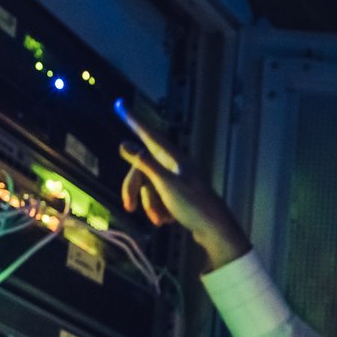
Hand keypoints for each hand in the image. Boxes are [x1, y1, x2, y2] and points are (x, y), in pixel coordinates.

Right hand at [115, 99, 252, 269]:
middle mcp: (176, 164)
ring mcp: (178, 179)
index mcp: (174, 158)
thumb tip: (124, 143)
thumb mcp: (165, 184)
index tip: (120, 105)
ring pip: (150, 185)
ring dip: (150, 204)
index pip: (148, 134)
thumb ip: (145, 162)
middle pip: (143, 167)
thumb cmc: (193, 206)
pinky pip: (160, 196)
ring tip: (160, 221)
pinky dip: (160, 208)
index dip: (133, 121)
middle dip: (135, 188)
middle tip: (128, 207)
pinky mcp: (180, 194)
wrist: (216, 231)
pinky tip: (168, 220)